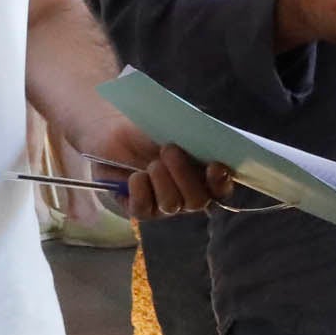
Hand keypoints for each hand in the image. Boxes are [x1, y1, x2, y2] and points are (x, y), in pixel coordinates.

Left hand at [71, 115, 227, 217]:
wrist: (114, 130)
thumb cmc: (150, 126)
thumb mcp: (177, 124)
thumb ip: (199, 132)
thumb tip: (213, 135)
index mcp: (202, 176)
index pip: (220, 189)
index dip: (221, 183)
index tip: (215, 166)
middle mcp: (185, 194)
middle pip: (198, 201)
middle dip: (184, 175)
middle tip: (168, 149)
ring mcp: (163, 205)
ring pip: (172, 205)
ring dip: (162, 181)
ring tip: (150, 163)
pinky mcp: (139, 208)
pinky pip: (144, 209)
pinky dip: (140, 190)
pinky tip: (135, 176)